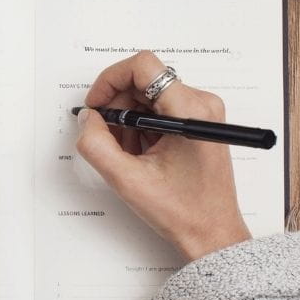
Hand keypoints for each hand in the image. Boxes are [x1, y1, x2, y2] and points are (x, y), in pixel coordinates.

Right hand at [76, 51, 251, 261]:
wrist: (212, 233)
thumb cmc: (183, 211)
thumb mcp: (127, 180)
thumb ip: (97, 144)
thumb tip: (87, 118)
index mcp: (190, 111)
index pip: (143, 66)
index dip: (111, 79)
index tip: (97, 104)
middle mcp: (201, 103)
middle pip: (144, 80)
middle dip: (118, 106)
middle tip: (107, 137)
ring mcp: (202, 112)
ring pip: (149, 95)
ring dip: (129, 119)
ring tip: (128, 153)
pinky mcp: (198, 121)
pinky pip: (160, 108)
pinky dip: (142, 126)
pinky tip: (141, 154)